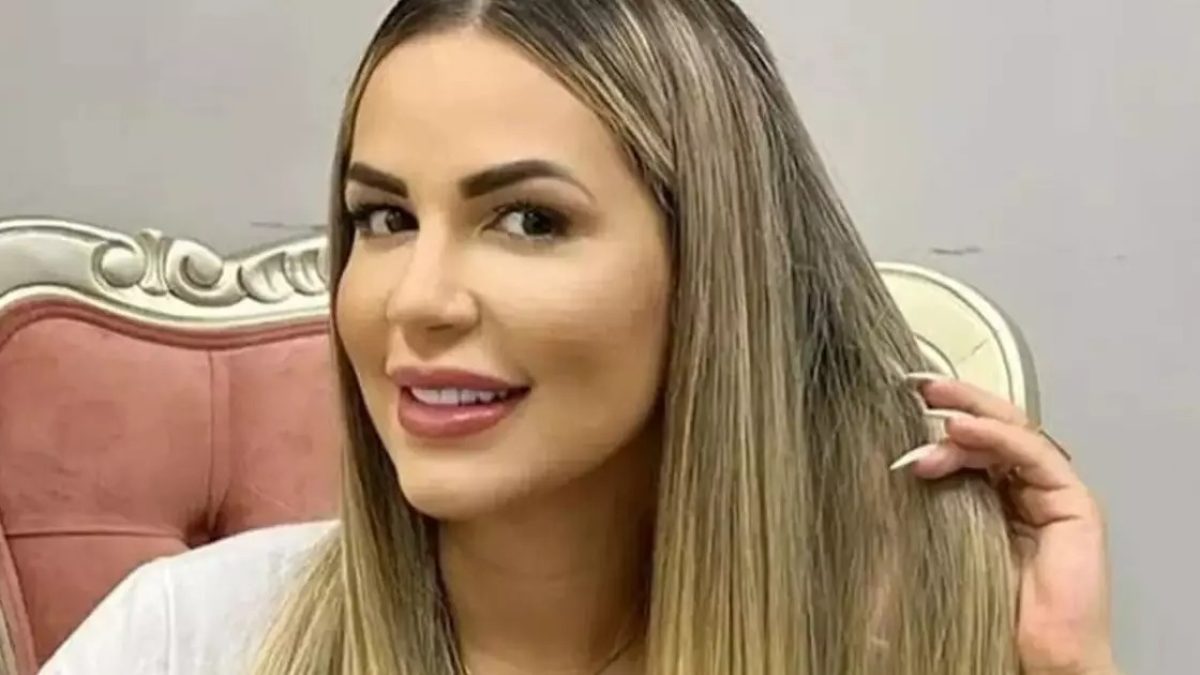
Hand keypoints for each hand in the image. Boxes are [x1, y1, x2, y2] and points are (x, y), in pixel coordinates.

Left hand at [891, 376, 1117, 674]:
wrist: (1028, 661)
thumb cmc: (982, 616)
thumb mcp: (926, 546)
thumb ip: (905, 511)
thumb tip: (864, 474)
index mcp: (987, 499)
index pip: (966, 442)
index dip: (937, 417)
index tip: (897, 398)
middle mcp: (1021, 492)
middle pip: (992, 429)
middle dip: (954, 403)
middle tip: (916, 388)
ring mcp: (1050, 496)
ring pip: (1013, 432)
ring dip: (969, 416)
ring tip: (932, 409)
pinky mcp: (1075, 505)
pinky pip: (1035, 453)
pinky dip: (997, 435)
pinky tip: (960, 430)